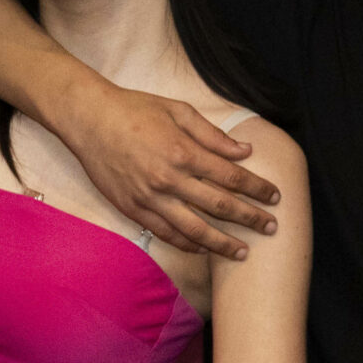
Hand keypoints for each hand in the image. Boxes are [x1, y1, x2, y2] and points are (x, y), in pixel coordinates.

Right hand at [68, 84, 280, 259]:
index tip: (274, 196)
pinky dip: (187, 244)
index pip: (231, 176)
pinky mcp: (133, 209)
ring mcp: (150, 198)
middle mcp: (169, 179)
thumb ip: (212, 134)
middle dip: (250, 218)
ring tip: (243, 253)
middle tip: (272, 228)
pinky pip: (166, 234)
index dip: (257, 188)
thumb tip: (244, 151)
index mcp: (183, 151)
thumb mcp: (178, 111)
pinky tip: (204, 249)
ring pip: (194, 229)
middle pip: (219, 206)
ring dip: (222, 243)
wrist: (88, 119)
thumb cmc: (134, 109)